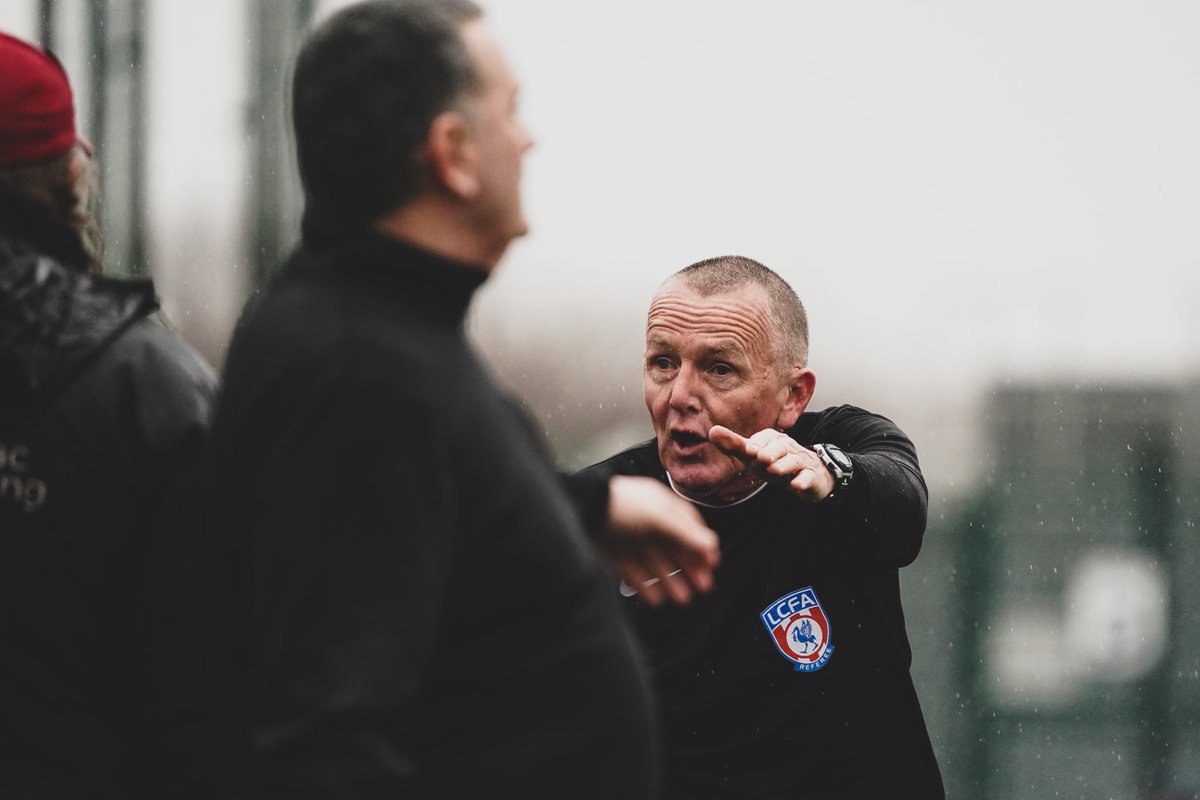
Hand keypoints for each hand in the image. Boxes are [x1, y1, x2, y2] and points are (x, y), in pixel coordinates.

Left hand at [604, 476, 720, 606]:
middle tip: (702, 587)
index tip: (711, 564)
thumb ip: (685, 533)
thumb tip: (712, 543)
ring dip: (670, 580)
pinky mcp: (613, 552)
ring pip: (655, 562)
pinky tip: (655, 598)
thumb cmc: (620, 504)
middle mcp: (646, 520)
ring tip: (682, 598)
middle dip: (688, 568)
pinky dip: (646, 584)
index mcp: (660, 506)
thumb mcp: (659, 517)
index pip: (688, 526)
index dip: (701, 545)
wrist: (581, 508)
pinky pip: (634, 570)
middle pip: (673, 547)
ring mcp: (629, 536)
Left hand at [708, 425, 833, 501]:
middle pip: (781, 447)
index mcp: (774, 440)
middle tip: (760, 458)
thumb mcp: (755, 455)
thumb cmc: (776, 463)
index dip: (758, 443)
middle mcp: (789, 448)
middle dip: (771, 452)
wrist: (810, 476)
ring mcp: (802, 463)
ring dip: (784, 465)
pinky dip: (803, 481)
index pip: (766, 438)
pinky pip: (808, 478)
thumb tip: (712, 431)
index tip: (749, 450)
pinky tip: (796, 486)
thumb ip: (735, 445)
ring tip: (774, 470)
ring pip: (794, 461)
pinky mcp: (812, 478)